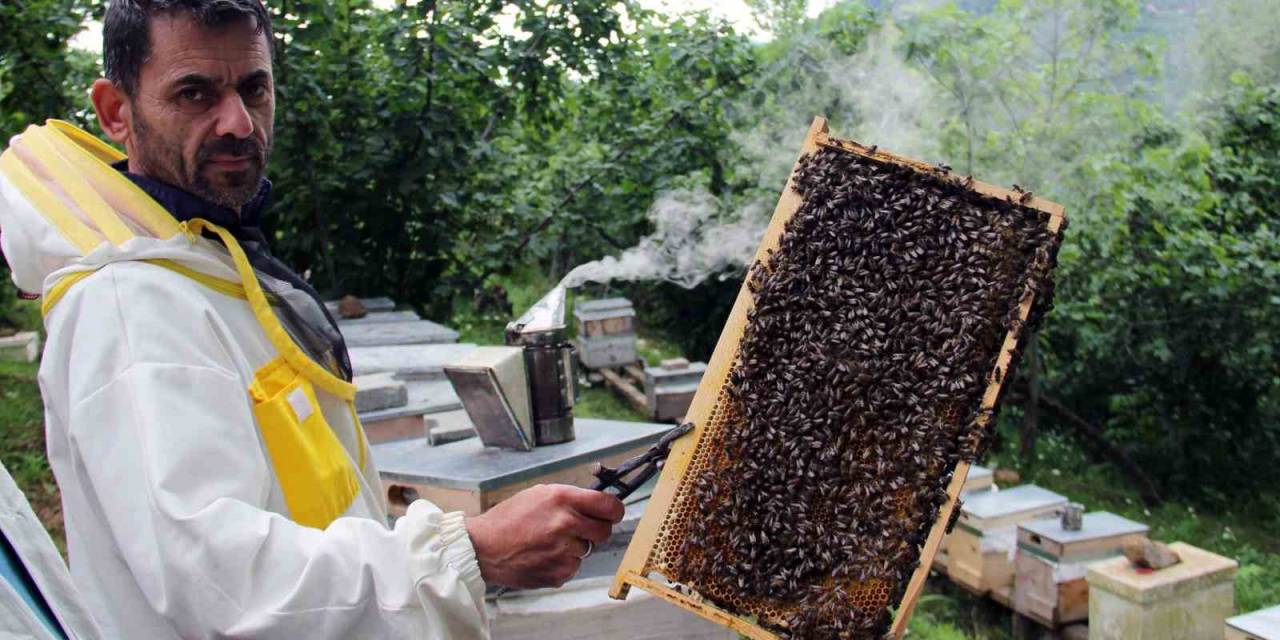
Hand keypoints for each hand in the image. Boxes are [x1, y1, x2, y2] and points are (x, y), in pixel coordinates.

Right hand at [464, 484, 624, 588]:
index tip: (611, 513)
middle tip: (578, 529)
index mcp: (562, 499)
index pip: (609, 506)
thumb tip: (598, 504)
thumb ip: (571, 499)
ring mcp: (563, 551)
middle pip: (605, 531)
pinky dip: (563, 563)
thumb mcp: (539, 494)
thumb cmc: (509, 519)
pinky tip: (543, 556)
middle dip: (596, 529)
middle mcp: (566, 524)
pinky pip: (574, 567)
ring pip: (587, 550)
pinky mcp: (558, 573)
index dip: (614, 510)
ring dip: (574, 547)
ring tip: (548, 542)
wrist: (483, 547)